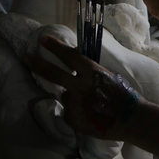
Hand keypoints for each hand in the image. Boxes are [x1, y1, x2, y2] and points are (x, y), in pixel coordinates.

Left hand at [24, 36, 138, 140]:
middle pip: (53, 73)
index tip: (43, 39)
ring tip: (91, 105)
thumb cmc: (124, 96)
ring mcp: (75, 104)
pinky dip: (77, 113)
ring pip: (66, 96)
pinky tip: (90, 115)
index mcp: (92, 73)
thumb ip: (92, 71)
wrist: (131, 119)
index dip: (56, 47)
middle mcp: (80, 86)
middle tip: (26, 56)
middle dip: (38, 63)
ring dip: (74, 98)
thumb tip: (77, 59)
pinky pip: (69, 113)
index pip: (70, 56)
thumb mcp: (110, 77)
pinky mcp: (73, 119)